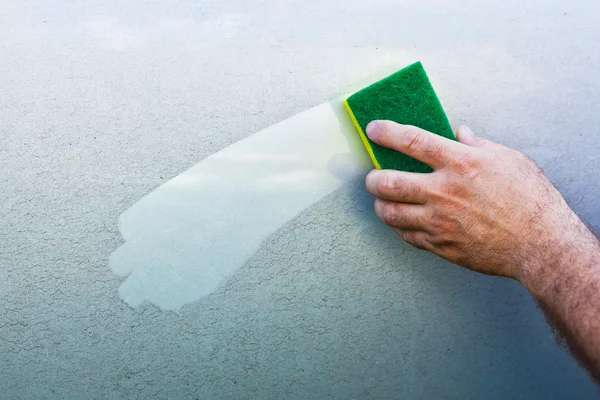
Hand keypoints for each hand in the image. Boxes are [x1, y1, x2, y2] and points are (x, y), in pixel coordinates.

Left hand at [364, 121, 594, 290]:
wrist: (540, 244)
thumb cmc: (529, 199)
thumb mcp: (509, 159)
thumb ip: (479, 144)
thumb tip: (461, 132)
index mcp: (460, 163)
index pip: (412, 141)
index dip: (387, 133)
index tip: (373, 129)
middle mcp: (443, 192)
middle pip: (387, 182)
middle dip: (372, 178)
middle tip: (372, 177)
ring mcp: (438, 221)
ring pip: (390, 213)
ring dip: (380, 204)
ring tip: (383, 200)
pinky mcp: (440, 245)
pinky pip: (406, 235)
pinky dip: (400, 226)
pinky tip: (403, 221)